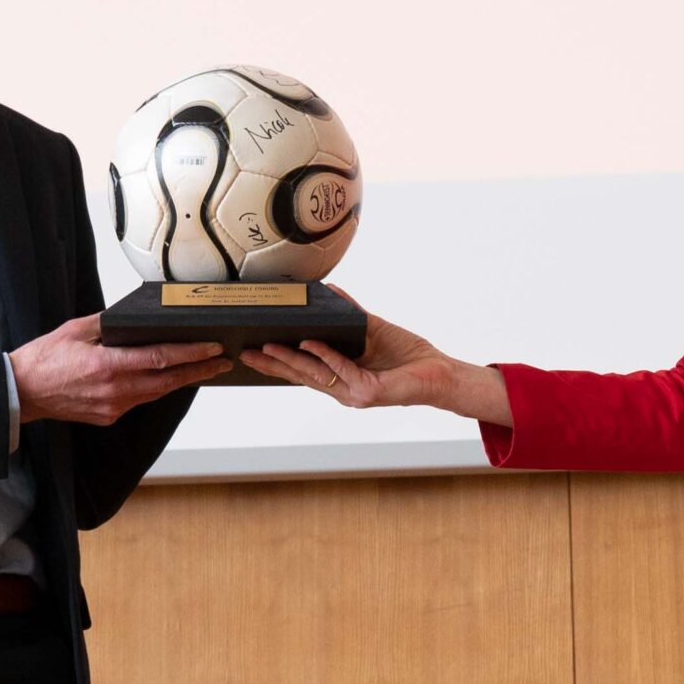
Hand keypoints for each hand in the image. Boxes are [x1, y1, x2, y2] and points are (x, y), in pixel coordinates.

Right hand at [10, 314, 230, 425]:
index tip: (212, 348)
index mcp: (108, 366)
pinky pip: (139, 400)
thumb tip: (131, 317)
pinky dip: (154, 388)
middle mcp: (115, 390)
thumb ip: (107, 323)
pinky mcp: (108, 416)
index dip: (191, 354)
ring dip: (180, 380)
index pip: (160, 359)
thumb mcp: (76, 329)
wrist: (21, 392)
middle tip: (222, 361)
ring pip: (156, 393)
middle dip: (198, 370)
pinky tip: (165, 379)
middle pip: (167, 380)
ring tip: (202, 369)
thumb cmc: (43, 359)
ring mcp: (113, 406)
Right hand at [241, 294, 504, 419]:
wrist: (439, 372)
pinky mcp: (369, 391)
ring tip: (266, 348)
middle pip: (300, 375)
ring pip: (315, 375)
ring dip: (290, 360)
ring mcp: (354, 392)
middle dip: (271, 364)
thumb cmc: (408, 355)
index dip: (276, 362)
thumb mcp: (372, 329)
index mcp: (340, 377)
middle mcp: (343, 389)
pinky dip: (325, 355)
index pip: (302, 369)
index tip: (251, 351)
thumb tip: (329, 290)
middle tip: (244, 352)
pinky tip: (310, 343)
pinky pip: (342, 370)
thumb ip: (350, 313)